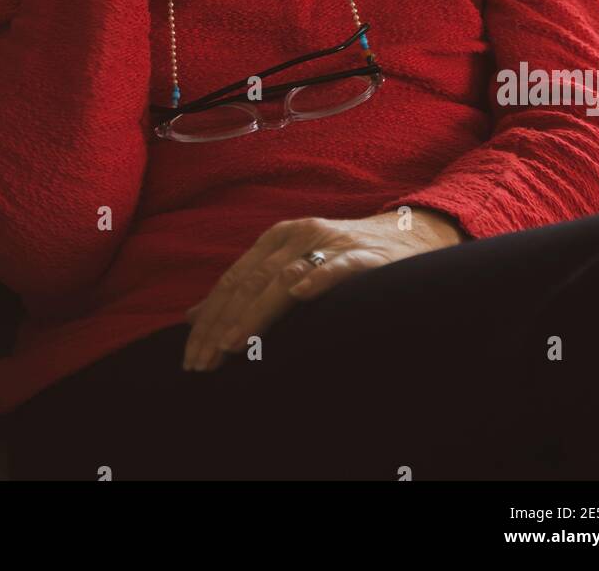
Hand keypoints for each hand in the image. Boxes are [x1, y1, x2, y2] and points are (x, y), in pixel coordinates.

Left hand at [181, 208, 464, 371]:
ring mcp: (330, 243)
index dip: (209, 319)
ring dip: (255, 313)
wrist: (406, 236)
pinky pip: (337, 266)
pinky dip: (317, 277)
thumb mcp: (288, 265)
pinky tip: (300, 295)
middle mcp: (298, 235)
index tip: (191, 357)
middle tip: (204, 363)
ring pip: (283, 277)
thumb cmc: (340, 259)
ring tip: (233, 343)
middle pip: (250, 282)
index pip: (233, 281)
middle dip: (222, 325)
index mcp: (276, 239)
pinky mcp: (363, 256)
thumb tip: (192, 317)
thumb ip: (244, 289)